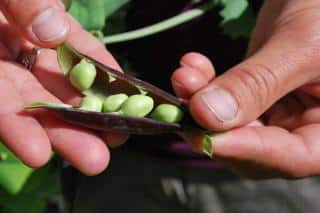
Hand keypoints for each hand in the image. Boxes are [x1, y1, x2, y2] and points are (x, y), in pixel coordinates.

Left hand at [0, 0, 127, 174]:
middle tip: (115, 143)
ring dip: (59, 134)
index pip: (78, 48)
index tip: (129, 99)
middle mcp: (16, 46)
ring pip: (28, 105)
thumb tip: (56, 34)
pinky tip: (37, 150)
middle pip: (58, 85)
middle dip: (87, 115)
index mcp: (33, 17)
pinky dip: (13, 129)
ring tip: (91, 159)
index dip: (104, 73)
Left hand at [172, 0, 319, 178]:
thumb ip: (256, 84)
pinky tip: (193, 65)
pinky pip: (225, 100)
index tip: (199, 135)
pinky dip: (205, 85)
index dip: (241, 150)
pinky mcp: (257, 94)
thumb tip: (207, 115)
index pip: (290, 157)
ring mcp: (279, 112)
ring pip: (231, 123)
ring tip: (184, 75)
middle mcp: (305, 128)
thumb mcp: (300, 46)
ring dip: (200, 101)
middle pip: (252, 145)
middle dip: (211, 125)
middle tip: (180, 105)